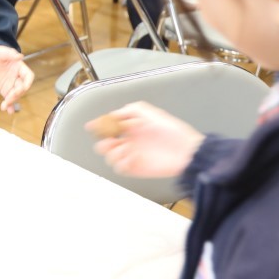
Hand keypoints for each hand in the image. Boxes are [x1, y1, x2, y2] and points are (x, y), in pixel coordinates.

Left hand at [0, 46, 34, 112]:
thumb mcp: (0, 52)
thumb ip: (9, 54)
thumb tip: (20, 56)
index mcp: (19, 67)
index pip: (28, 77)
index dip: (27, 83)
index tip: (22, 89)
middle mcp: (17, 77)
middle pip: (22, 88)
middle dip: (16, 94)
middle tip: (8, 98)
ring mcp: (11, 85)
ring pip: (15, 95)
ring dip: (12, 101)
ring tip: (4, 105)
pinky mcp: (4, 91)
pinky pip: (9, 99)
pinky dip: (9, 106)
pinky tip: (8, 111)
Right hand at [88, 101, 204, 177]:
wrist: (186, 151)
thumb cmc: (173, 131)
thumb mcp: (150, 112)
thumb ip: (129, 110)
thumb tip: (113, 114)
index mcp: (131, 127)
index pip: (108, 127)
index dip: (98, 126)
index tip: (92, 126)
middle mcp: (130, 141)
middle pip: (105, 143)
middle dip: (103, 141)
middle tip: (110, 139)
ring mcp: (132, 155)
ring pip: (110, 156)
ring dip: (112, 152)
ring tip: (124, 148)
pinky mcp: (137, 168)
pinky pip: (120, 168)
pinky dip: (122, 163)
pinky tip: (132, 157)